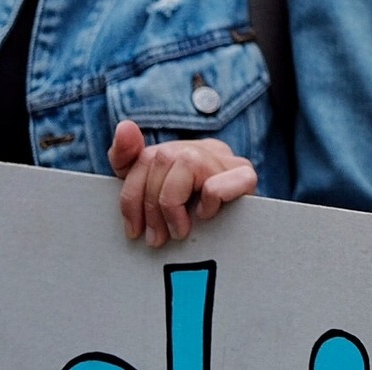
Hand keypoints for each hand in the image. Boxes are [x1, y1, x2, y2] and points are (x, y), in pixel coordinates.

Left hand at [107, 120, 257, 247]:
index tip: (134, 229)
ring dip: (172, 205)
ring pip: (187, 164)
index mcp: (186, 150)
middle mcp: (208, 149)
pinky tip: (206, 216)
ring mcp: (229, 160)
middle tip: (156, 237)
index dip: (132, 196)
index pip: (147, 156)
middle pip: (163, 158)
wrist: (237, 246)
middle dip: (151, 205)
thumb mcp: (152, 194)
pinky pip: (215, 184)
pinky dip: (205, 204)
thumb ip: (129, 158)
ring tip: (178, 231)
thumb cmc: (193, 222)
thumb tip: (125, 126)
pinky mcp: (246, 178)